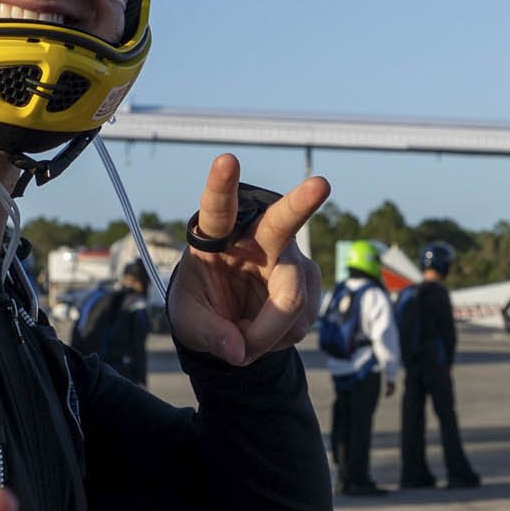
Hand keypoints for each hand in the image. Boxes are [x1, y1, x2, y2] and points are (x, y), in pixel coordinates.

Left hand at [164, 155, 330, 366]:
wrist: (226, 322)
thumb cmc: (201, 307)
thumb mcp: (189, 323)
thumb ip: (208, 335)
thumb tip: (238, 350)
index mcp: (217, 236)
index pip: (218, 208)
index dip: (221, 185)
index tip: (226, 159)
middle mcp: (258, 238)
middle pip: (283, 221)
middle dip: (302, 202)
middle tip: (320, 185)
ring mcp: (288, 259)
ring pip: (291, 298)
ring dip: (266, 332)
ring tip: (242, 337)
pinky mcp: (309, 283)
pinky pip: (299, 322)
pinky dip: (277, 339)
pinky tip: (263, 331)